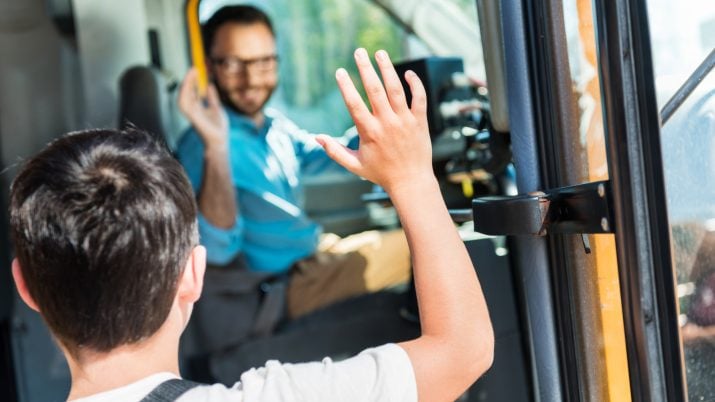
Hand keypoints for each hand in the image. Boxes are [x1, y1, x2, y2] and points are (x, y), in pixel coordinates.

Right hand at [178, 68, 228, 149]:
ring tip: (192, 72)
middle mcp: (192, 110)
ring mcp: (191, 114)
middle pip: (186, 92)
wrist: (220, 141)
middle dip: (188, 80)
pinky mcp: (192, 118)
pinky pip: (184, 104)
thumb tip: (210, 85)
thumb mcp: (216, 108)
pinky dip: (185, 94)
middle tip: (194, 68)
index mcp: (196, 108)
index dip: (192, 80)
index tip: (196, 70)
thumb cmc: (218, 128)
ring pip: (183, 96)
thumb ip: (212, 98)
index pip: (191, 91)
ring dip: (186, 84)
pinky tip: (190, 85)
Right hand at [317, 48, 433, 193]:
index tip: (339, 71)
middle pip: (375, 90)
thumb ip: (334, 151)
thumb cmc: (381, 173)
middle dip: (365, 68)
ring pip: (396, 89)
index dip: (346, 86)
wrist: (411, 182)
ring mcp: (404, 121)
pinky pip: (419, 98)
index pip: (354, 104)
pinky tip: (407, 73)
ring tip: (380, 53)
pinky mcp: (419, 121)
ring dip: (387, 69)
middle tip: (359, 51)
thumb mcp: (354, 165)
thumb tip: (316, 138)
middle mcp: (387, 123)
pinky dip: (414, 84)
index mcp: (369, 132)